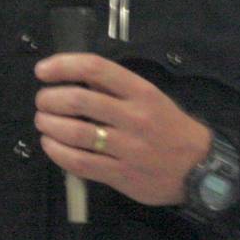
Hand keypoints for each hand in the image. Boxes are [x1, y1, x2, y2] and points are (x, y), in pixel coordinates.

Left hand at [33, 53, 212, 207]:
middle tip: (42, 101)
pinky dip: (57, 152)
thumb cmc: (169, 126)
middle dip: (50, 99)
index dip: (64, 66)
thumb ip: (116, 88)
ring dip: (49, 124)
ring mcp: (126, 147)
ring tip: (43, 121)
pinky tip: (50, 145)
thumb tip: (77, 75)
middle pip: (79, 100)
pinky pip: (78, 162)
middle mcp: (134, 116)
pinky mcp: (119, 174)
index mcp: (142, 91)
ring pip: (75, 132)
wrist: (197, 166)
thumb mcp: (151, 98)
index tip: (43, 70)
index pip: (97, 69)